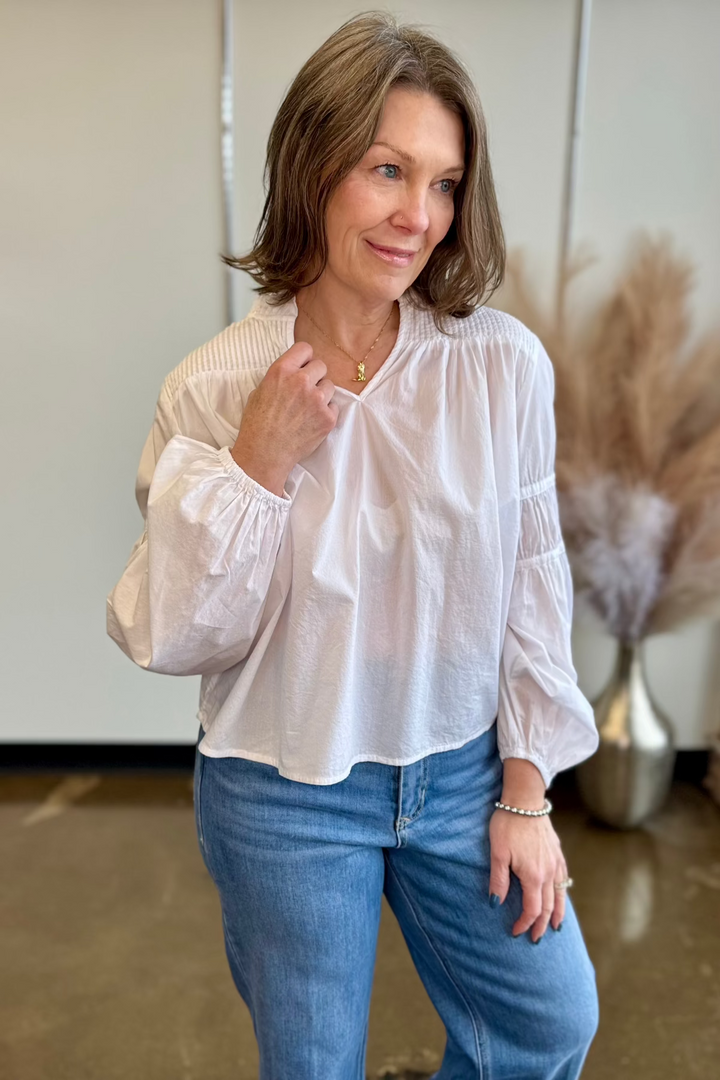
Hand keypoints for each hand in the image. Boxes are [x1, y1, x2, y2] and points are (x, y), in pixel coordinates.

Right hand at [231, 341, 337, 492]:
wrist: (264, 453)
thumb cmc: (257, 425)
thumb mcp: (259, 391)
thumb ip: (279, 378)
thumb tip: (292, 372)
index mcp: (281, 371)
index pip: (305, 348)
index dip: (305, 358)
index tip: (303, 367)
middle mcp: (301, 381)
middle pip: (321, 366)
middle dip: (315, 376)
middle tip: (306, 391)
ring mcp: (317, 400)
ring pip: (330, 386)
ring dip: (322, 394)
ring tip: (307, 409)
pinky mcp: (328, 417)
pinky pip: (334, 407)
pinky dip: (326, 413)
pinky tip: (312, 422)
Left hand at [488, 809, 568, 941]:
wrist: (525, 800)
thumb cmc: (507, 824)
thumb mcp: (498, 853)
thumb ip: (498, 881)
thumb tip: (495, 905)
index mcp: (533, 876)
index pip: (532, 909)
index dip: (524, 923)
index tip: (516, 932)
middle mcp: (548, 872)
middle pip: (549, 906)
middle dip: (541, 925)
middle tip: (536, 938)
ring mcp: (556, 862)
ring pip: (560, 895)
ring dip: (557, 913)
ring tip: (556, 927)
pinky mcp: (558, 852)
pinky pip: (563, 879)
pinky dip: (563, 893)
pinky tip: (560, 895)